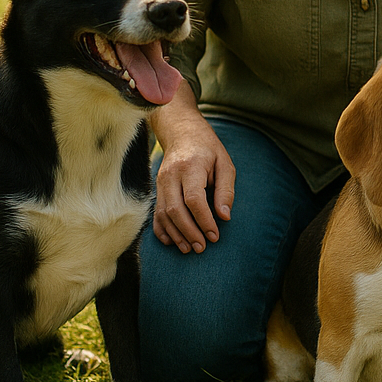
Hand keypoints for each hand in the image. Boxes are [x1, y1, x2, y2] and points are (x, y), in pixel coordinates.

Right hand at [149, 87, 234, 252]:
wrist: (182, 132)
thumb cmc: (208, 150)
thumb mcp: (225, 164)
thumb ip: (225, 190)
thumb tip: (224, 217)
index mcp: (191, 166)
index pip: (194, 198)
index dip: (204, 219)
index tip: (214, 235)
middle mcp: (171, 175)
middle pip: (176, 209)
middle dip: (189, 232)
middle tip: (202, 247)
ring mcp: (160, 182)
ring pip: (163, 214)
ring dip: (176, 234)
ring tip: (189, 249)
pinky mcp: (156, 189)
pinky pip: (156, 213)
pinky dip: (162, 230)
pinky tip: (172, 242)